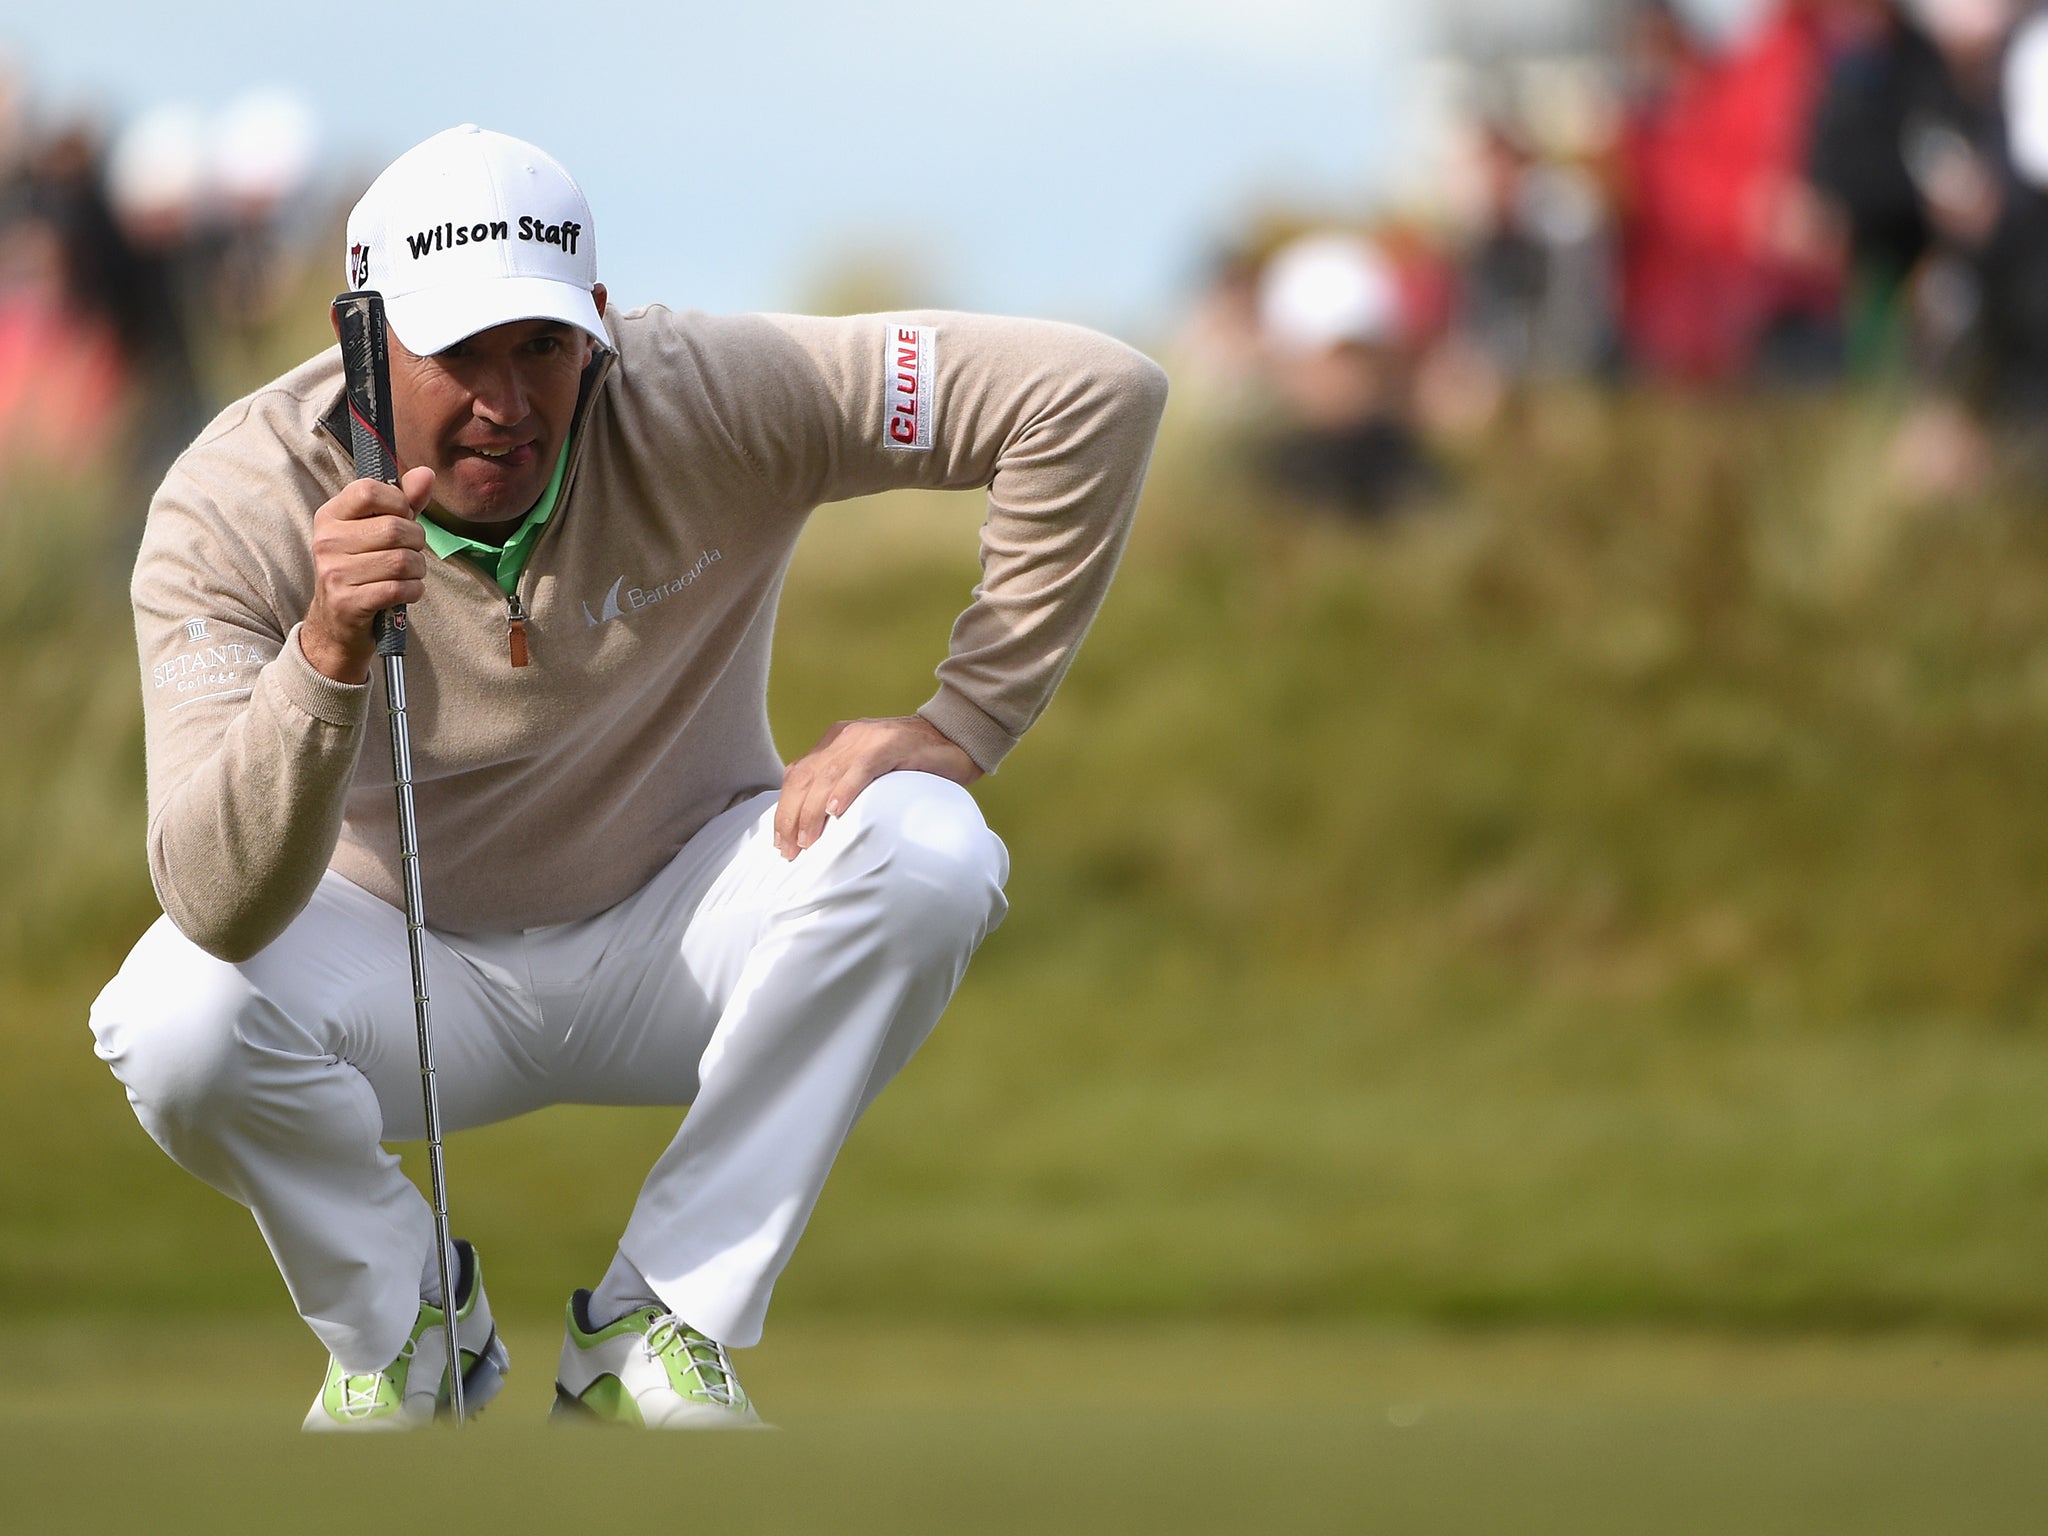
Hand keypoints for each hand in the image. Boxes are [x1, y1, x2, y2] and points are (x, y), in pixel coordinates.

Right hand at [299, 466, 434, 683]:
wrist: (336, 622)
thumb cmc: (363, 569)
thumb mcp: (376, 531)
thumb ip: (403, 502)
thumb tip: (426, 473)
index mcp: (330, 516)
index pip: (369, 491)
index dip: (399, 503)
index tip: (403, 517)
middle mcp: (326, 541)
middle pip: (394, 529)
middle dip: (417, 542)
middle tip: (411, 552)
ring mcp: (334, 572)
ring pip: (402, 561)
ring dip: (418, 570)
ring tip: (409, 574)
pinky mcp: (348, 601)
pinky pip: (399, 588)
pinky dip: (414, 590)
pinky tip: (406, 591)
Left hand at [775, 714, 981, 858]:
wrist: (958, 737)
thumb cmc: (918, 765)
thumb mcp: (873, 775)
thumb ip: (847, 788)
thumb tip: (819, 828)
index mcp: (837, 742)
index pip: (798, 775)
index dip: (785, 810)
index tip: (781, 843)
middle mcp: (847, 736)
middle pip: (805, 776)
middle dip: (792, 816)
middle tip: (790, 851)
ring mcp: (869, 737)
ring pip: (827, 774)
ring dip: (812, 811)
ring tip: (807, 841)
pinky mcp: (892, 744)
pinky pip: (862, 767)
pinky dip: (846, 790)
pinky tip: (835, 812)